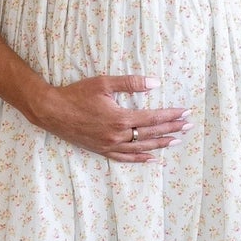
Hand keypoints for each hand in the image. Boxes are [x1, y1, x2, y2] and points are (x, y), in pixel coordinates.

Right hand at [33, 75, 191, 162]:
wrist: (51, 111)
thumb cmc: (76, 94)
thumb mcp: (103, 83)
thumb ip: (130, 83)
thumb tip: (155, 83)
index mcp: (120, 118)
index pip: (153, 117)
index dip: (172, 115)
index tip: (186, 112)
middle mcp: (117, 135)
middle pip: (151, 133)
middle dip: (172, 128)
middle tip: (189, 125)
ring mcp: (109, 145)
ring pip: (141, 147)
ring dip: (161, 143)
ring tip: (177, 140)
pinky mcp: (101, 150)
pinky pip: (125, 157)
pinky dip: (140, 158)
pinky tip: (152, 158)